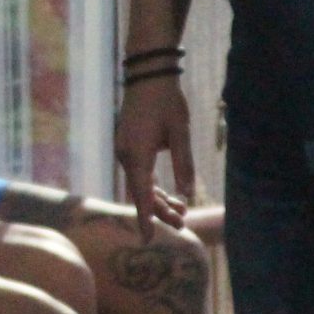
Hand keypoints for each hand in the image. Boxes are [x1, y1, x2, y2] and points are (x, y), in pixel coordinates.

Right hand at [111, 76, 194, 240]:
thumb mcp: (180, 132)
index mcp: (137, 154)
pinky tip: (170, 194)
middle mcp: (126, 155)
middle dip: (161, 211)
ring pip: (141, 184)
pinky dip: (153, 185)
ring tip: (182, 211)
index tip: (148, 239)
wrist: (147, 74)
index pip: (141, 195)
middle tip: (183, 224)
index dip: (147, 218)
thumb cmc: (166, 101)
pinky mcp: (130, 145)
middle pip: (141, 192)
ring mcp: (126, 150)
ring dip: (159, 198)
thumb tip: (187, 193)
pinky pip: (140, 173)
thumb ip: (183, 164)